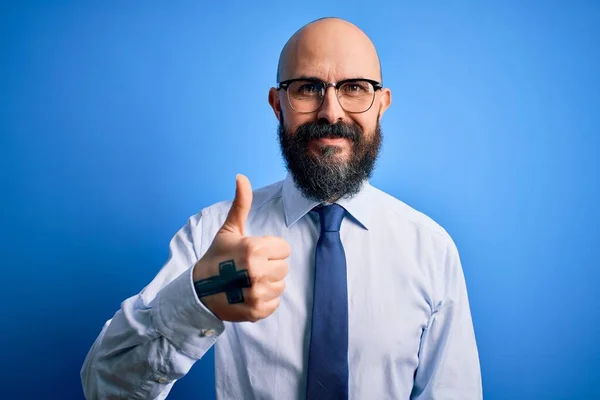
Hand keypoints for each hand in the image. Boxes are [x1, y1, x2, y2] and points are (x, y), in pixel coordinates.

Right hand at [192, 174, 290, 322]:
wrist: (199, 290)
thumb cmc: (217, 257)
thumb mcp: (229, 230)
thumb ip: (241, 204)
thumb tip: (241, 176)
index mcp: (254, 249)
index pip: (283, 249)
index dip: (270, 250)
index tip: (254, 253)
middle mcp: (257, 271)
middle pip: (284, 267)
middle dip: (270, 266)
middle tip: (250, 268)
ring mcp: (258, 293)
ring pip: (281, 285)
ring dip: (268, 283)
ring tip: (249, 281)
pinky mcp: (257, 311)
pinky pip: (275, 303)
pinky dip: (265, 300)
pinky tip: (249, 294)